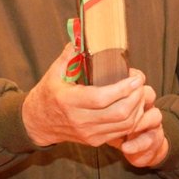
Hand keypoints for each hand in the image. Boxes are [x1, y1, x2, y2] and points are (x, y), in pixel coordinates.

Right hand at [22, 45, 157, 148]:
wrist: (37, 122)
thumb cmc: (48, 95)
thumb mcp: (54, 73)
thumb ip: (69, 55)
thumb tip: (81, 37)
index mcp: (68, 101)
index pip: (101, 98)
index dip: (123, 88)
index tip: (135, 77)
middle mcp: (80, 120)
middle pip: (119, 113)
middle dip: (136, 96)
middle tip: (140, 82)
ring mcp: (89, 133)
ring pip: (124, 124)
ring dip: (138, 108)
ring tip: (140, 92)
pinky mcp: (95, 140)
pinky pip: (122, 132)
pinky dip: (134, 119)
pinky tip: (134, 105)